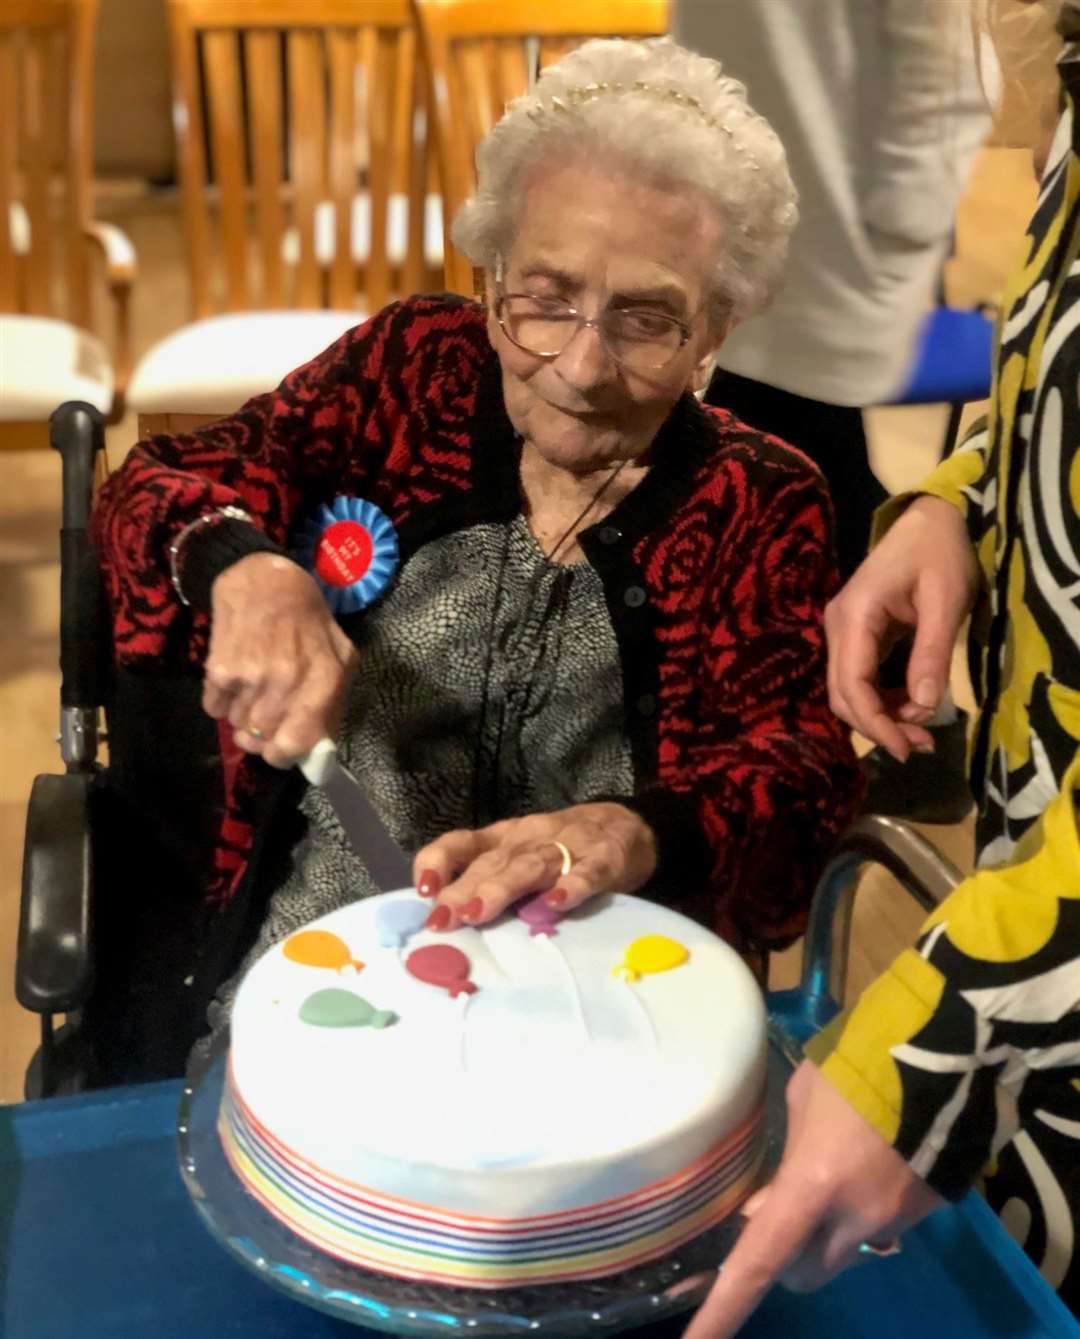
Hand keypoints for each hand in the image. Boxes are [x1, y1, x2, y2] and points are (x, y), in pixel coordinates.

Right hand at [203, 552, 357, 766]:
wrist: (262, 578)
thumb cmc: (308, 617)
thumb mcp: (340, 652)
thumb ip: (336, 701)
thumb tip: (319, 746)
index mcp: (323, 680)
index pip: (298, 744)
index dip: (286, 755)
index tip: (281, 749)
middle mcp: (286, 682)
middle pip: (262, 740)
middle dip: (261, 736)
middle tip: (264, 717)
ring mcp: (251, 677)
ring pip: (237, 727)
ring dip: (242, 716)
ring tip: (252, 688)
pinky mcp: (219, 669)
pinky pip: (213, 709)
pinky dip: (220, 701)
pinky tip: (233, 677)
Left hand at [412, 803, 657, 928]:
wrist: (629, 825)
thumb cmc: (562, 849)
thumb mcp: (520, 857)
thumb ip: (490, 884)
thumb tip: (446, 926)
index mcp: (504, 839)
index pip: (462, 843)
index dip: (439, 861)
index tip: (423, 891)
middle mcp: (529, 839)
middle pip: (493, 862)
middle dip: (464, 890)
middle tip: (441, 921)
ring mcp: (568, 847)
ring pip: (531, 866)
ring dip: (502, 889)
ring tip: (478, 913)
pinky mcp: (605, 859)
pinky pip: (587, 873)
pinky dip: (571, 887)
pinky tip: (557, 904)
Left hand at [683, 1061, 943, 1338]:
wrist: (948, 1054)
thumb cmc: (859, 1065)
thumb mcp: (804, 1099)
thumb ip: (788, 1152)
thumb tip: (778, 1192)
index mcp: (813, 1187)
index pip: (760, 1260)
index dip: (725, 1307)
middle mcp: (856, 1219)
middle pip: (806, 1272)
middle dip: (788, 1255)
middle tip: (781, 1212)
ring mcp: (896, 1221)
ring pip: (847, 1253)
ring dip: (830, 1231)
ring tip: (836, 1169)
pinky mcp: (926, 1212)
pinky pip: (882, 1226)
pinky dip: (865, 1208)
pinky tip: (871, 1159)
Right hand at [825, 495, 977, 760]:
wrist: (928, 520)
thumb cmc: (940, 553)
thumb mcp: (946, 601)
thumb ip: (932, 653)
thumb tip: (925, 707)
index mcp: (854, 616)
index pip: (852, 685)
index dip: (876, 723)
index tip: (907, 748)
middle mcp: (837, 626)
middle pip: (841, 694)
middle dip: (877, 726)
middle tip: (919, 746)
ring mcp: (842, 631)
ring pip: (846, 690)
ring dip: (878, 716)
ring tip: (921, 730)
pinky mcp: (853, 634)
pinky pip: (857, 678)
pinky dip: (880, 700)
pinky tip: (910, 706)